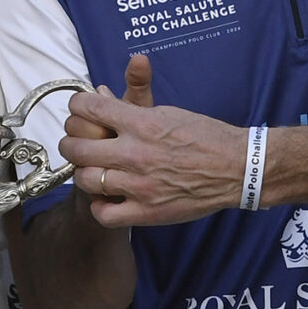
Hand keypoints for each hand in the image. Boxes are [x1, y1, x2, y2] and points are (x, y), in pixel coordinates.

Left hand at [59, 58, 245, 227]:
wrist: (237, 168)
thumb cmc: (205, 137)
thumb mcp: (168, 112)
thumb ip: (131, 105)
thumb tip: (100, 94)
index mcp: (141, 123)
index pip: (88, 107)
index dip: (76, 107)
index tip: (79, 111)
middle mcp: (135, 153)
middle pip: (76, 147)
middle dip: (70, 143)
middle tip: (76, 144)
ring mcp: (139, 185)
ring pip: (86, 180)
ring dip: (84, 174)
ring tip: (93, 171)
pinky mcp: (147, 211)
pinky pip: (104, 214)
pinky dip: (99, 206)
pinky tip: (106, 198)